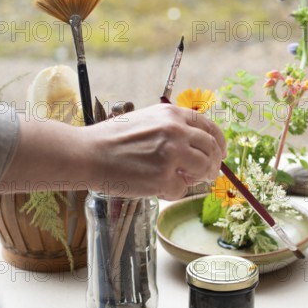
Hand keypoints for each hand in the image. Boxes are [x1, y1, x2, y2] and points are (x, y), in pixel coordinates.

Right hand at [91, 103, 226, 198]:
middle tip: (208, 174)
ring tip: (180, 180)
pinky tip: (155, 187)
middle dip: (213, 164)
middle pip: (211, 149)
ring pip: (203, 169)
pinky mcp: (163, 177)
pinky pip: (181, 190)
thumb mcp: (146, 121)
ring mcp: (171, 154)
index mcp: (171, 114)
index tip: (220, 153)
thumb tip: (196, 147)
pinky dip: (171, 192)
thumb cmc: (112, 140)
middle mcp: (175, 131)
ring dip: (197, 178)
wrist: (87, 153)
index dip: (219, 142)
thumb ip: (172, 129)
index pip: (209, 127)